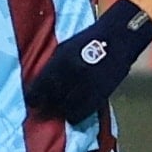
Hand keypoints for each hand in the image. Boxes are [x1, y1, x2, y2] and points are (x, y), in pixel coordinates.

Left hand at [23, 0, 151, 121]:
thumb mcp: (65, 48)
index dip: (34, 97)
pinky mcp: (101, 94)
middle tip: (44, 108)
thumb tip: (41, 84)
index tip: (32, 102)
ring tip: (60, 109)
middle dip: (47, 106)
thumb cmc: (89, 40)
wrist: (118, 38)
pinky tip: (74, 112)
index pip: (41, 87)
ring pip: (68, 109)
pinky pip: (85, 111)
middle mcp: (73, 76)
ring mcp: (88, 86)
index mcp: (61, 62)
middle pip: (53, 100)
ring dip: (62, 111)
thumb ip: (53, 66)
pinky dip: (77, 114)